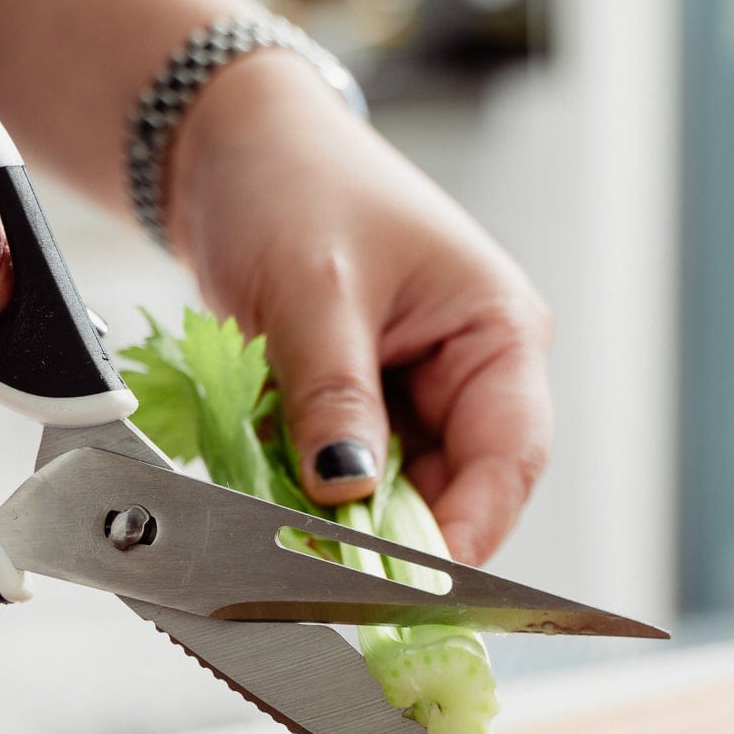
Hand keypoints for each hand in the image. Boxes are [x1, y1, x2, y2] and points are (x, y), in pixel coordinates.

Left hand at [168, 51, 551, 564]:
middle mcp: (466, 371)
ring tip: (289, 519)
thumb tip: (346, 492)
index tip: (411, 584)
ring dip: (343, 515)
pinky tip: (271, 484)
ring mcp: (410, 392)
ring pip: (392, 492)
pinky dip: (306, 492)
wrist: (225, 149)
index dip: (466, 532)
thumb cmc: (293, 183)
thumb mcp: (315, 290)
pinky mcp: (354, 406)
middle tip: (331, 569)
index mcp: (495, 331)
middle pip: (454, 489)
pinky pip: (342, 474)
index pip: (508, 458)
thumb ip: (335, 397)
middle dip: (393, 534)